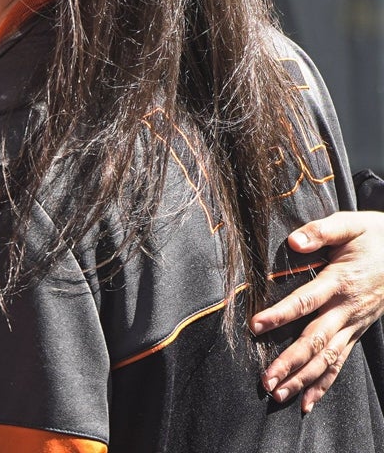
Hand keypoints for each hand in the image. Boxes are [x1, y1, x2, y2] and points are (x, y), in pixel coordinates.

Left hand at [250, 211, 383, 411]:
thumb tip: (295, 241)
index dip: (281, 314)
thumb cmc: (375, 236)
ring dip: (303, 379)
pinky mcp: (357, 331)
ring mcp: (355, 324)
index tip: (256, 326)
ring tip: (277, 396)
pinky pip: (340, 362)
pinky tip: (306, 402)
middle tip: (265, 380)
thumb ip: (321, 231)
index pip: (306, 301)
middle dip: (290, 362)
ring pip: (328, 358)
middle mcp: (348, 309)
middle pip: (316, 340)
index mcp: (342, 281)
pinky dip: (324, 384)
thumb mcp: (351, 224)